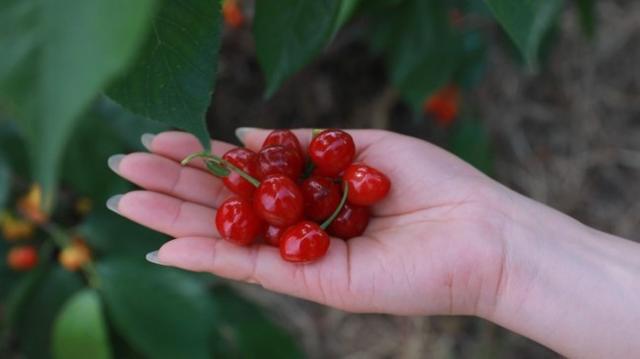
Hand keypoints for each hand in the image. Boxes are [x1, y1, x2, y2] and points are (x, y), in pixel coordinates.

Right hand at [108, 129, 510, 315]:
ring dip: (173, 221)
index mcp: (308, 191)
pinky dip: (209, 260)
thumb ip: (303, 144)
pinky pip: (253, 271)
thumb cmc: (433, 183)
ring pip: (227, 240)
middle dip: (172, 187)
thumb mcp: (363, 146)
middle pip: (225, 207)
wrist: (480, 230)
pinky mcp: (313, 283)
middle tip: (122, 167)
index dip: (200, 158)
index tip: (160, 137)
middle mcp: (298, 225)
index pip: (242, 175)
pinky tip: (166, 246)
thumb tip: (249, 132)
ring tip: (124, 201)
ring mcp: (302, 257)